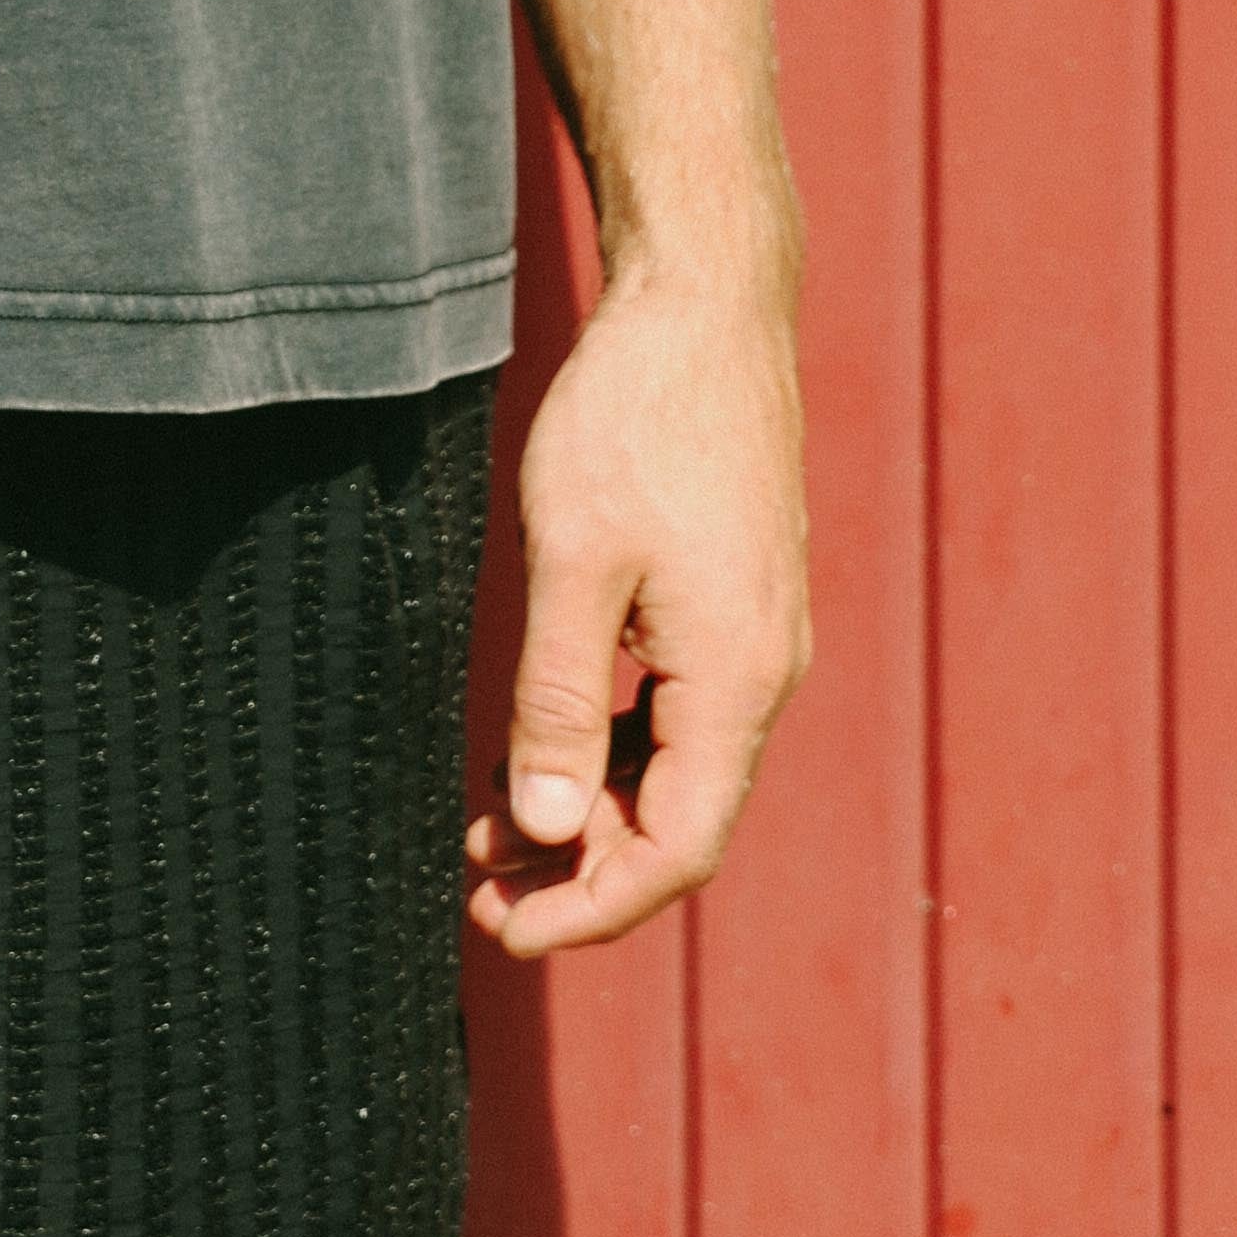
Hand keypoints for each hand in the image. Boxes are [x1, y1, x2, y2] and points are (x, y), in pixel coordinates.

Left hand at [464, 270, 808, 955]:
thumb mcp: (571, 560)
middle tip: (474, 887)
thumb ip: (557, 700)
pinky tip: (540, 735)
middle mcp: (763, 671)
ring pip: (675, 765)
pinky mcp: (732, 596)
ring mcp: (754, 633)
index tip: (503, 931)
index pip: (677, 849)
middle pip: (679, 820)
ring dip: (586, 804)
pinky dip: (608, 739)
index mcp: (736, 680)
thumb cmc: (635, 418)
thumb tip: (543, 830)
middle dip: (578, 867)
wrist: (702, 305)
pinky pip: (677, 707)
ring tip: (484, 821)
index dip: (592, 906)